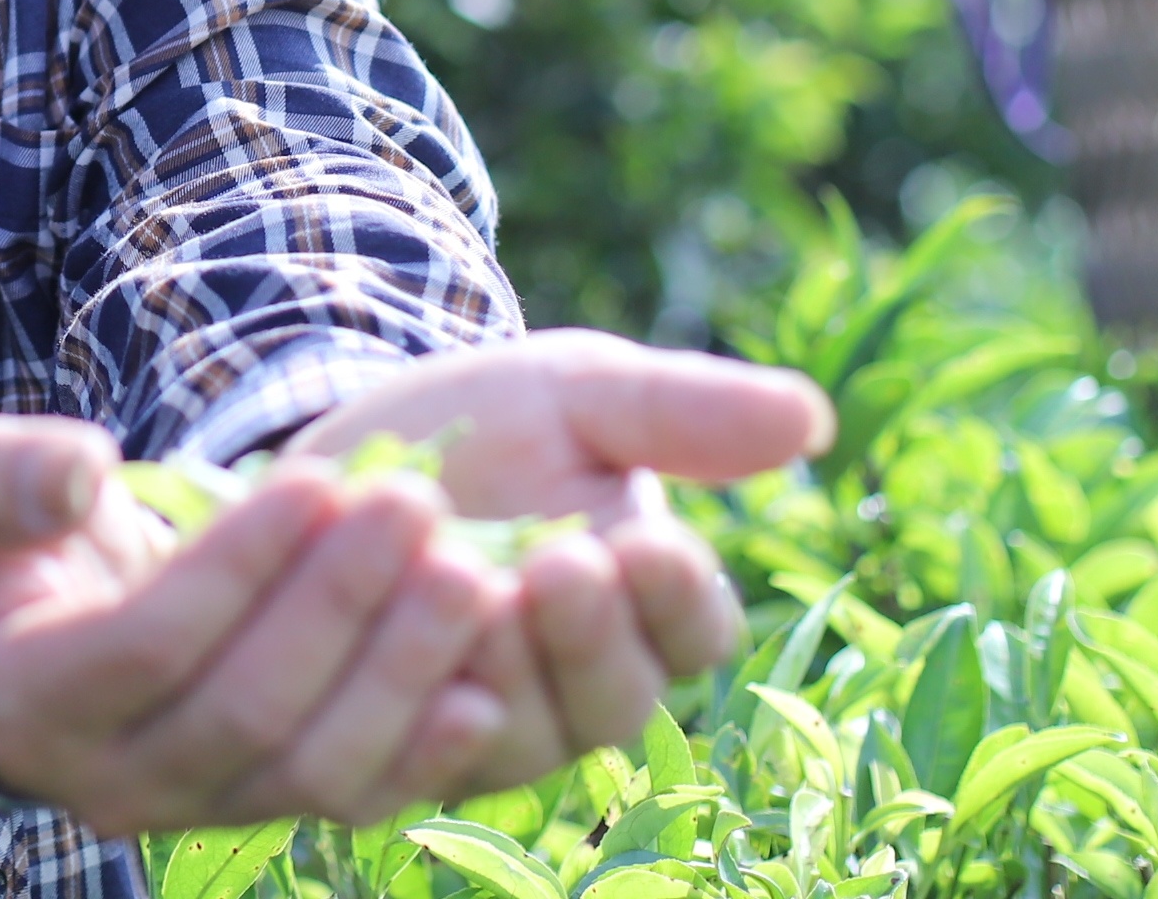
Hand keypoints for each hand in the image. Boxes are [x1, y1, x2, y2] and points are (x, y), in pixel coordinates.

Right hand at [0, 416, 520, 839]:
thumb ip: (1, 477)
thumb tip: (83, 470)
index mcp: (26, 697)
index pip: (150, 645)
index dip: (239, 567)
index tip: (318, 478)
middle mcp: (107, 781)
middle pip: (247, 712)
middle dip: (342, 605)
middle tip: (416, 506)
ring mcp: (189, 808)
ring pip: (311, 771)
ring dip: (400, 672)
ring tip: (468, 573)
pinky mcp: (256, 810)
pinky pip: (346, 799)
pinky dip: (421, 754)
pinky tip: (485, 689)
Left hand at [291, 332, 831, 780]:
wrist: (347, 461)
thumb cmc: (489, 425)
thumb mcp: (575, 394)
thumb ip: (682, 412)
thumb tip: (810, 418)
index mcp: (646, 605)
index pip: (694, 629)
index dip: (677, 597)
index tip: (646, 541)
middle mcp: (583, 686)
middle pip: (615, 698)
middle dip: (588, 635)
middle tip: (559, 565)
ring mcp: (498, 727)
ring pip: (524, 738)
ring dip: (505, 671)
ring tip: (475, 593)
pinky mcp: (408, 750)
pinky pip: (420, 762)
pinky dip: (417, 720)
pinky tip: (405, 662)